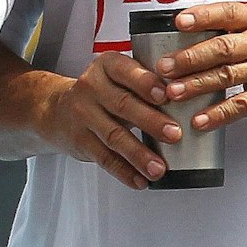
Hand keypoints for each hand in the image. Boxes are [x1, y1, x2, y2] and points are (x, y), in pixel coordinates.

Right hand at [43, 52, 174, 188]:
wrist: (55, 109)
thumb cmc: (102, 92)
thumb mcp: (118, 77)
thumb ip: (147, 83)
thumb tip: (190, 100)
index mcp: (106, 66)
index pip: (125, 71)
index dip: (145, 83)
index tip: (165, 94)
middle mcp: (91, 88)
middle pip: (122, 105)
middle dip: (150, 121)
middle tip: (175, 134)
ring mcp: (82, 115)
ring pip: (113, 135)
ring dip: (138, 154)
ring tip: (159, 168)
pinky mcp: (80, 140)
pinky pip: (103, 157)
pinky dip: (124, 171)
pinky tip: (140, 180)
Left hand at [161, 3, 246, 129]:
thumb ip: (232, 24)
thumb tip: (186, 24)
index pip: (228, 13)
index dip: (203, 17)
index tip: (179, 21)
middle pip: (222, 49)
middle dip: (190, 58)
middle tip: (163, 66)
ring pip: (227, 77)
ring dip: (196, 85)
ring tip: (172, 92)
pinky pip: (241, 106)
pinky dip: (219, 114)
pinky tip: (199, 120)